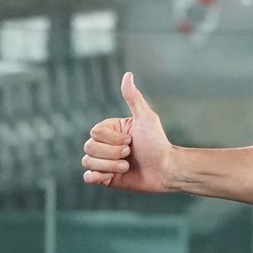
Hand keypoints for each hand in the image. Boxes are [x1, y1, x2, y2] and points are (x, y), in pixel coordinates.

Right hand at [82, 72, 174, 192]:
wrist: (165, 170)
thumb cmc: (157, 143)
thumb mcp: (146, 118)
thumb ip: (133, 98)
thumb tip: (127, 74)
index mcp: (111, 129)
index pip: (95, 132)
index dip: (112, 139)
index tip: (131, 140)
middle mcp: (104, 144)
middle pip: (89, 147)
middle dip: (113, 153)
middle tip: (130, 153)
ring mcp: (103, 161)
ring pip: (87, 162)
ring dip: (109, 166)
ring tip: (126, 166)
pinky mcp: (104, 178)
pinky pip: (87, 177)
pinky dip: (98, 177)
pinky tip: (111, 177)